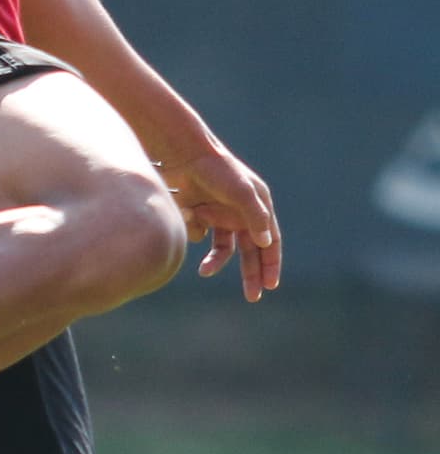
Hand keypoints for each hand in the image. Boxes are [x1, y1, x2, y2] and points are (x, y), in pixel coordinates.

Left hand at [161, 146, 280, 303]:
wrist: (182, 156)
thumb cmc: (217, 170)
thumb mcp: (241, 191)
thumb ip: (255, 216)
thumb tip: (265, 242)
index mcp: (258, 207)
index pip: (270, 242)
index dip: (271, 263)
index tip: (270, 285)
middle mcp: (241, 214)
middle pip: (250, 252)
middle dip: (251, 274)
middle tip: (253, 297)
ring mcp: (219, 216)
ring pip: (223, 249)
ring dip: (216, 261)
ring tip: (205, 270)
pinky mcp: (198, 216)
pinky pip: (199, 235)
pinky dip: (194, 230)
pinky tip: (190, 212)